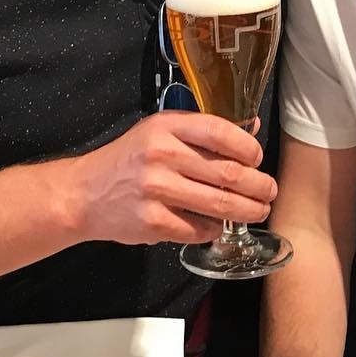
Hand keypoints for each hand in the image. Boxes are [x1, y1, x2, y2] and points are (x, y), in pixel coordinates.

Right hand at [70, 111, 276, 245]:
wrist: (85, 193)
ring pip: (218, 204)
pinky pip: (197, 229)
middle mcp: (162, 155)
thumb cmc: (130, 159)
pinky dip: (214, 230)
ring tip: (259, 210)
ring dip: (247, 210)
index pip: (220, 131)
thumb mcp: (159, 131)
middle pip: (227, 172)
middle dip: (258, 185)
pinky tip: (218, 227)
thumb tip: (251, 126)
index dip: (248, 147)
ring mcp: (156, 189)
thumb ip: (200, 130)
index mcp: (166, 127)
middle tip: (269, 191)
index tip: (259, 158)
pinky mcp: (152, 221)